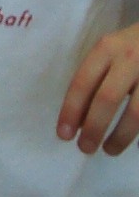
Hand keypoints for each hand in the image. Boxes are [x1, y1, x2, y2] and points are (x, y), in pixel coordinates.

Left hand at [65, 26, 138, 154]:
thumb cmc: (132, 46)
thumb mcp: (110, 52)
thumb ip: (96, 79)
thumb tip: (79, 121)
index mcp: (106, 49)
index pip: (82, 83)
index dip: (71, 111)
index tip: (64, 135)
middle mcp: (130, 58)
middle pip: (108, 98)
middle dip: (94, 127)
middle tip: (85, 148)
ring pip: (137, 112)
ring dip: (121, 135)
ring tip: (110, 150)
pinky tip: (136, 142)